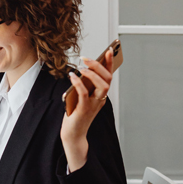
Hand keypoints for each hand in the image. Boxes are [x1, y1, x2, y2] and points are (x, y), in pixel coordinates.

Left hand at [60, 49, 113, 171]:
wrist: (73, 133)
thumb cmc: (76, 115)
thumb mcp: (81, 98)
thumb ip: (83, 86)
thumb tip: (81, 71)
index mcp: (100, 95)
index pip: (108, 76)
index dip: (110, 63)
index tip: (109, 50)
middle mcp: (100, 99)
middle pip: (107, 79)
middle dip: (99, 66)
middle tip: (87, 58)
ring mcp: (94, 105)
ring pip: (101, 86)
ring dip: (92, 74)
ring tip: (81, 66)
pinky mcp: (84, 110)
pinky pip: (84, 94)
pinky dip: (79, 83)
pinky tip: (72, 76)